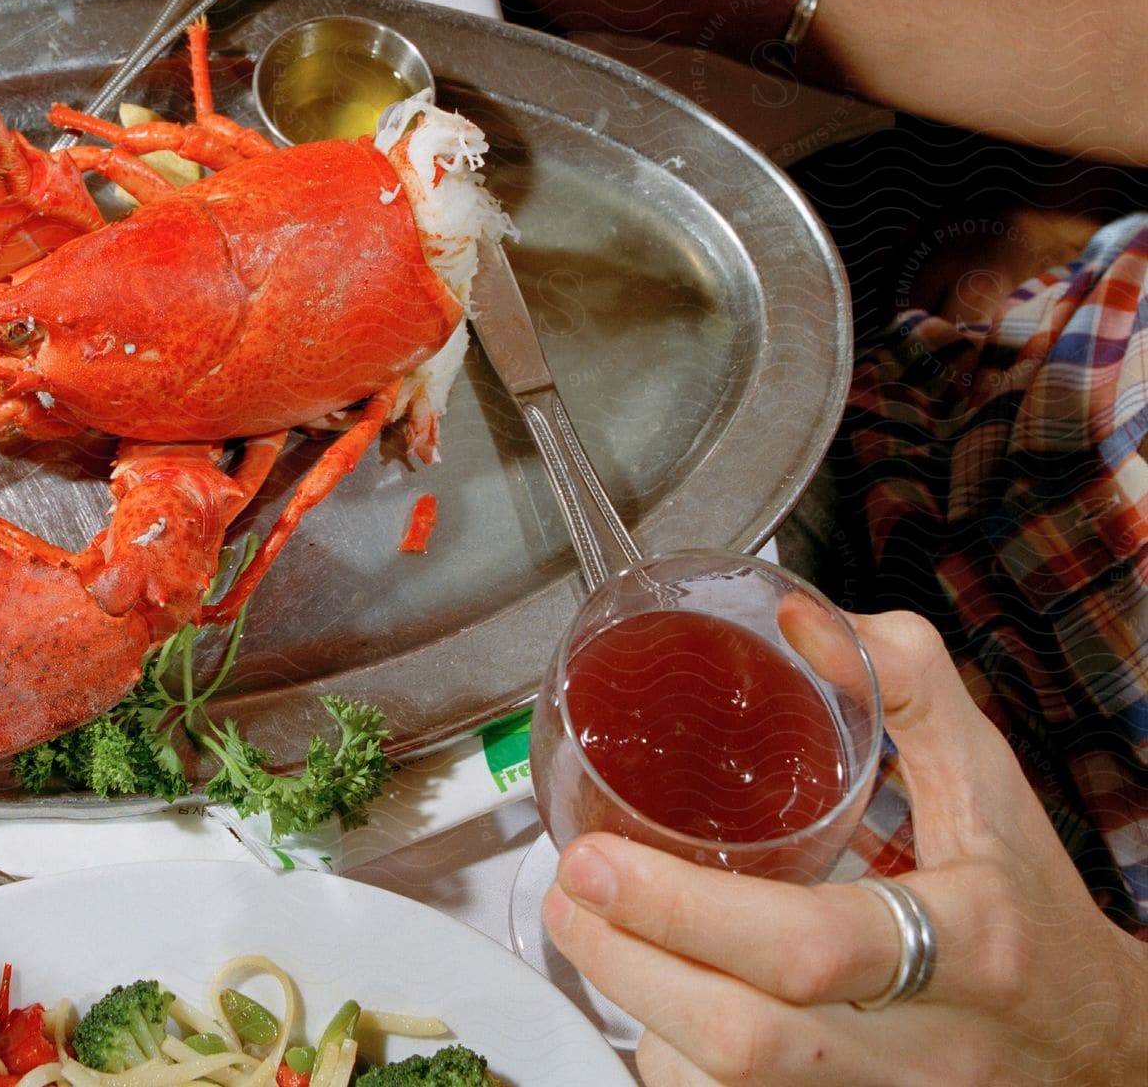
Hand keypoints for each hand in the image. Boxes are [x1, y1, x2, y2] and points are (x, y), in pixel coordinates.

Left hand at [542, 611, 1147, 1084]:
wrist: (1100, 1051)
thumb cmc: (1028, 906)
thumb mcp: (990, 783)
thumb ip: (902, 684)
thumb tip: (798, 619)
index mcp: (963, 942)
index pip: (812, 945)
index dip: (687, 911)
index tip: (596, 859)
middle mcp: (921, 1048)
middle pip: (747, 1039)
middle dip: (629, 966)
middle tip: (569, 892)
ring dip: (643, 1013)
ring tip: (591, 933)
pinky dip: (677, 1059)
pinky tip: (657, 996)